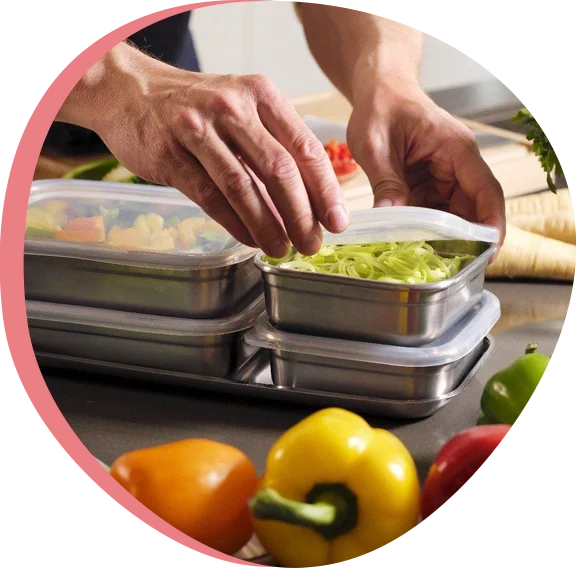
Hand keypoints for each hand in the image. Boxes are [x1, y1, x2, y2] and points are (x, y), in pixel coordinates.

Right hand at [84, 46, 348, 257]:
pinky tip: (250, 240)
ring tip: (281, 249)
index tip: (337, 221)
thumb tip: (308, 201)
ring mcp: (198, 129)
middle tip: (311, 244)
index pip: (304, 148)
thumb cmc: (196, 106)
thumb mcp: (242, 110)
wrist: (131, 90)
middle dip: (301, 215)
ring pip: (243, 187)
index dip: (325, 190)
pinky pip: (210, 197)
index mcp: (261, 95)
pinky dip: (234, 224)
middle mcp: (233, 108)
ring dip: (268, 226)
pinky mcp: (170, 154)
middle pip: (279, 170)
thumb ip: (273, 147)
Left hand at [346, 81, 505, 253]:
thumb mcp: (376, 146)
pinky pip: (431, 210)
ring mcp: (444, 174)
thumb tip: (390, 221)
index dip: (491, 223)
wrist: (379, 91)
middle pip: (472, 208)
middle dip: (463, 239)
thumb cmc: (381, 106)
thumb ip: (386, 184)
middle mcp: (458, 164)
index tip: (489, 252)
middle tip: (446, 268)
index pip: (485, 190)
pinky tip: (408, 242)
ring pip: (451, 214)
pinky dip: (421, 227)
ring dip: (438, 235)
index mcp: (456, 149)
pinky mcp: (429, 182)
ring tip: (423, 259)